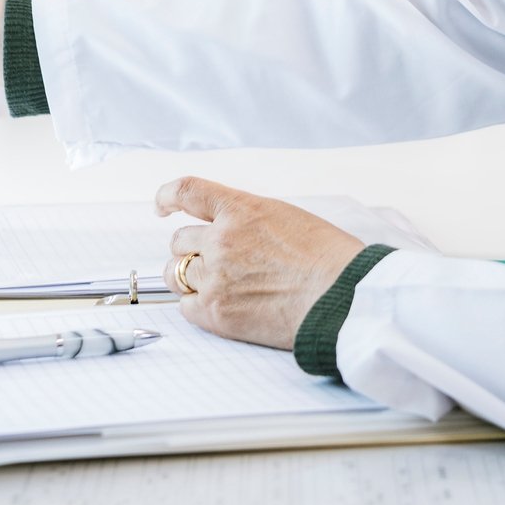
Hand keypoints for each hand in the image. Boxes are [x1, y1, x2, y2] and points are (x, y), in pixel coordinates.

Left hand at [156, 177, 364, 350]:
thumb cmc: (329, 259)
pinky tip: (221, 307)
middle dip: (190, 251)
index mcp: (241, 210)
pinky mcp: (216, 313)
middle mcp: (220, 240)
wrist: (342, 298)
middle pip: (179, 242)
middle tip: (212, 263)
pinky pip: (186, 307)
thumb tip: (233, 231)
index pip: (187, 191)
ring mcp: (215, 277)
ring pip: (176, 274)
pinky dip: (198, 307)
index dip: (167, 196)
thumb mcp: (288, 218)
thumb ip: (251, 221)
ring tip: (218, 287)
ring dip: (190, 278)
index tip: (162, 205)